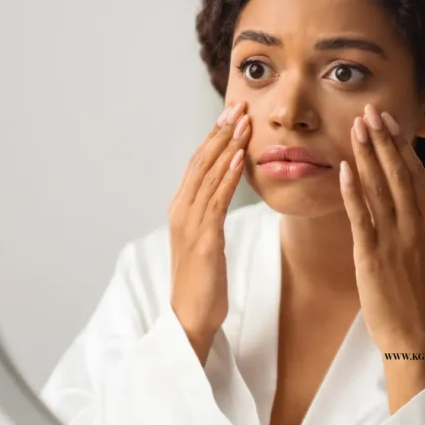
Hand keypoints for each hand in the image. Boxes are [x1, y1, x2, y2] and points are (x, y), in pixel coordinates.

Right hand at [168, 101, 250, 362]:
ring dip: (226, 146)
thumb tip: (224, 192)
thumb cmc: (202, 283)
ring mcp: (190, 224)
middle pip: (200, 162)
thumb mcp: (206, 241)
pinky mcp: (203, 240)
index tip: (231, 114)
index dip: (213, 137)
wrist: (190, 318)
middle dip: (220, 132)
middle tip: (238, 106)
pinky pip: (216, 201)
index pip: (197, 164)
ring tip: (243, 123)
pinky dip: (226, 177)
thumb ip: (210, 215)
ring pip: (207, 176)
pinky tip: (238, 158)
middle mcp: (181, 211)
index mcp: (181, 209)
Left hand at [339, 104, 424, 353]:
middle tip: (371, 111)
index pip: (416, 176)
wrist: (415, 335)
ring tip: (356, 127)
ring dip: (368, 154)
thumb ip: (417, 227)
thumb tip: (407, 203)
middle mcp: (416, 227)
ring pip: (381, 187)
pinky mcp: (373, 255)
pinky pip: (362, 215)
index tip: (389, 123)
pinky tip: (345, 167)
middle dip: (384, 140)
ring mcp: (396, 239)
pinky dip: (353, 189)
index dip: (401, 147)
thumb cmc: (417, 300)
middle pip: (399, 173)